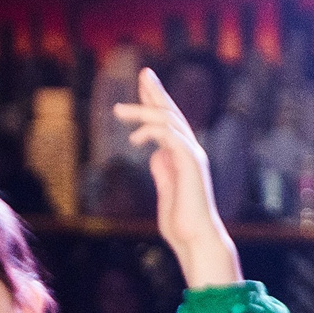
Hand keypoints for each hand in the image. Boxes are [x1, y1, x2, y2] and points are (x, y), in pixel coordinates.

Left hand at [113, 66, 239, 288]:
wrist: (195, 240)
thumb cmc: (181, 224)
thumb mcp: (167, 192)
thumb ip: (162, 171)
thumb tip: (155, 155)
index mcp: (185, 157)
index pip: (169, 123)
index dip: (156, 104)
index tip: (143, 87)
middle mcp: (191, 152)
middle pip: (173, 114)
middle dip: (157, 93)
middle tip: (144, 73)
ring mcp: (193, 156)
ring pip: (169, 121)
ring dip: (143, 112)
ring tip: (118, 111)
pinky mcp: (191, 163)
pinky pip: (170, 137)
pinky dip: (151, 132)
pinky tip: (135, 138)